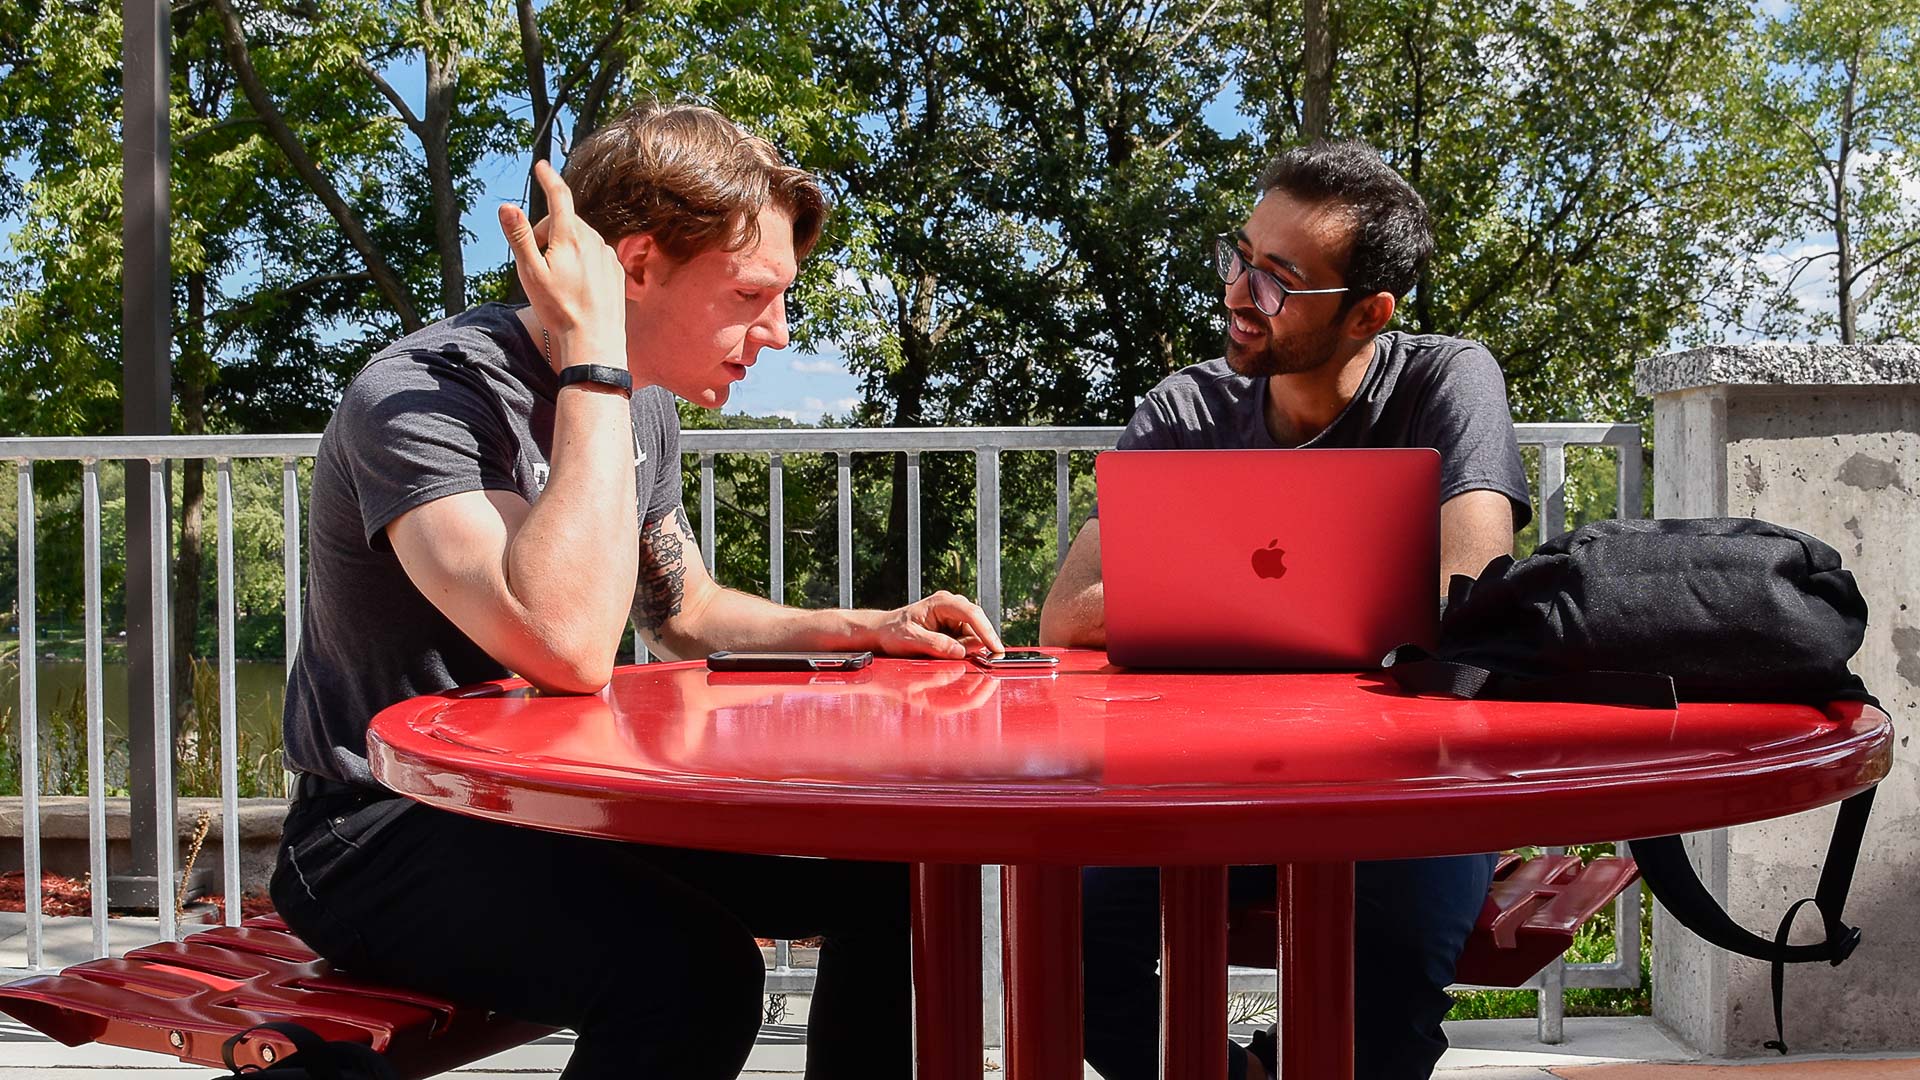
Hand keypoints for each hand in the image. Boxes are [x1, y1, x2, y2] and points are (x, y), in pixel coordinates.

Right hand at [499, 160, 627, 372]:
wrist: (594, 340)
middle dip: (547, 235)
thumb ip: (519, 237)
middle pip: (564, 222)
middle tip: (538, 266)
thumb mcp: (530, 273)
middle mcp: (593, 240)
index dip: (549, 179)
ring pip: (579, 239)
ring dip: (564, 249)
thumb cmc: (559, 309)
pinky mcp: (616, 269)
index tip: (541, 165)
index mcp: (570, 237)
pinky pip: (594, 254)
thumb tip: (506, 206)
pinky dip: (581, 262)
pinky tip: (577, 287)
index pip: (559, 197)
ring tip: (558, 282)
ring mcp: (607, 254)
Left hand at [867, 590, 1004, 658]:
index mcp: (941, 603)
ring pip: (975, 636)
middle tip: (969, 661)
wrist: (884, 632)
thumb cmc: (893, 632)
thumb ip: (936, 644)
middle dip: (977, 645)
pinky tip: (947, 654)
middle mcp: (952, 606)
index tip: (996, 648)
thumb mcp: (911, 640)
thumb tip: (960, 652)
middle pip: (978, 626)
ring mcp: (955, 617)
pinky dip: (964, 651)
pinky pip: (968, 642)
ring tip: (940, 653)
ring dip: (967, 650)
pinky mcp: (955, 629)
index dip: (986, 632)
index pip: (971, 614)